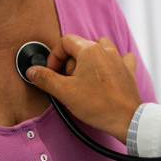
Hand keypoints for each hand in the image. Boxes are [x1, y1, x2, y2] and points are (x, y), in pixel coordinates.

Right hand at [27, 34, 142, 141]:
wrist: (126, 119)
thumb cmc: (98, 105)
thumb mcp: (64, 92)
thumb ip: (45, 78)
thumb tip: (32, 71)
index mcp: (90, 50)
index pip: (65, 41)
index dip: (54, 56)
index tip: (52, 72)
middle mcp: (106, 50)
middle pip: (80, 46)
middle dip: (70, 62)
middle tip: (67, 81)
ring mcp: (119, 59)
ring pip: (99, 49)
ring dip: (88, 61)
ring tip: (84, 79)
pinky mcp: (128, 71)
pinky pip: (119, 58)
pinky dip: (110, 63)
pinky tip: (106, 74)